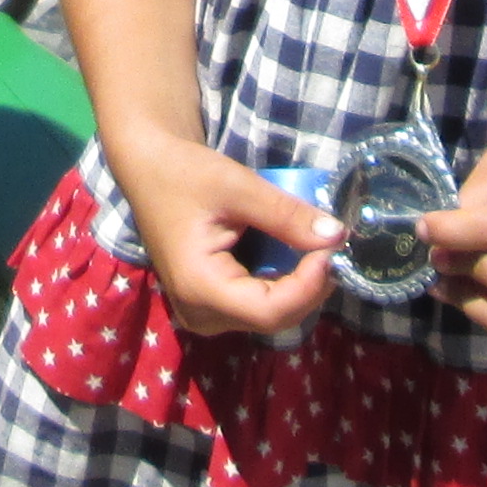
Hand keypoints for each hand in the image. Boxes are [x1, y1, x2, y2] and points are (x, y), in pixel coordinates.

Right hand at [127, 138, 340, 339]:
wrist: (149, 168)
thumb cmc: (184, 173)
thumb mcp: (239, 187)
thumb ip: (287, 216)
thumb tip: (337, 236)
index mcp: (199, 287)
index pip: (270, 310)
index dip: (310, 285)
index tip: (333, 249)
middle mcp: (199, 313)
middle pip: (273, 317)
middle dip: (310, 286)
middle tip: (331, 246)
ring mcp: (203, 313)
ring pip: (269, 315)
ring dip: (300, 287)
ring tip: (317, 249)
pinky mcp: (210, 305)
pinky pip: (258, 305)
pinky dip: (284, 284)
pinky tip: (295, 256)